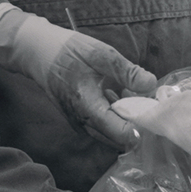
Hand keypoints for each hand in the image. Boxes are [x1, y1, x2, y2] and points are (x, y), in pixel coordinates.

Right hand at [0, 14, 157, 149]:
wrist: (38, 53)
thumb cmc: (68, 52)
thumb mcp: (102, 55)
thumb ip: (128, 72)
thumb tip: (151, 85)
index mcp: (90, 109)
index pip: (122, 134)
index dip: (141, 125)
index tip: (150, 108)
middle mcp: (84, 123)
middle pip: (119, 139)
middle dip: (136, 124)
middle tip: (144, 100)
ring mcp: (80, 124)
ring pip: (111, 134)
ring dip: (125, 119)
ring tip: (130, 93)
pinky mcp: (79, 120)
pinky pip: (102, 127)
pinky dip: (114, 116)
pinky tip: (117, 94)